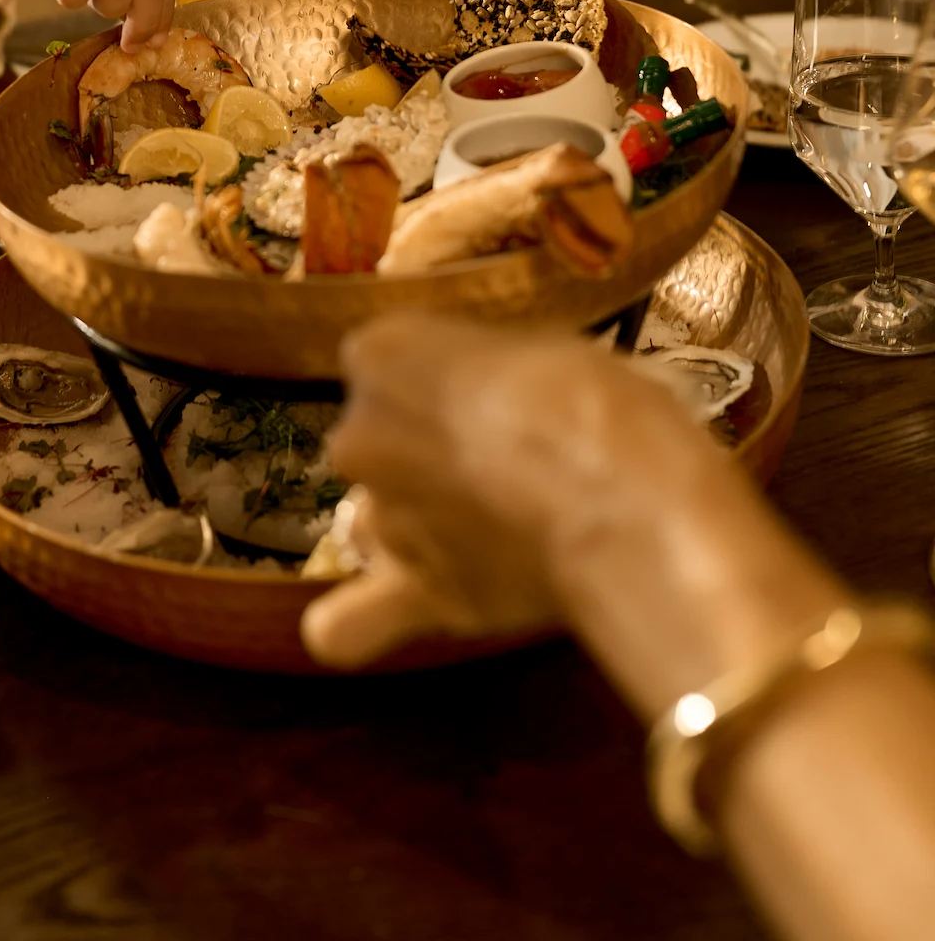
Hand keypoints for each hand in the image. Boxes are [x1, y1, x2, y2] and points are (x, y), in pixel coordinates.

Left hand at [302, 317, 839, 708]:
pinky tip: (392, 610)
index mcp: (383, 353)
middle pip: (373, 443)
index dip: (439, 380)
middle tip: (495, 465)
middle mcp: (359, 434)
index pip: (388, 362)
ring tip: (483, 536)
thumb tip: (483, 398)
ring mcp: (381, 518)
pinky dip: (358, 625)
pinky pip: (346, 627)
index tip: (487, 394)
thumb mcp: (536, 344)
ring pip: (371, 521)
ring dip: (410, 525)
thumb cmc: (594, 397)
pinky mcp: (412, 592)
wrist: (624, 497)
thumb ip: (480, 374)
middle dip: (420, 453)